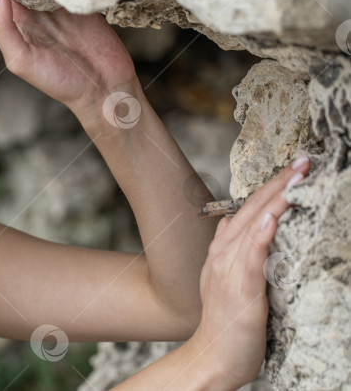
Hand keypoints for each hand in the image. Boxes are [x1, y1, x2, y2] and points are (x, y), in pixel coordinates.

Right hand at [188, 155, 310, 387]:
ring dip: (275, 200)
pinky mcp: (241, 290)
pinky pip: (252, 257)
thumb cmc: (225, 323)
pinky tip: (272, 217)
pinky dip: (261, 235)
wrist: (214, 357)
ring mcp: (230, 270)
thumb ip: (229, 252)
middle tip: (303, 161)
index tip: (293, 168)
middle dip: (278, 184)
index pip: (248, 210)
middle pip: (252, 211)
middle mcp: (223, 255)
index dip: (270, 188)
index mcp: (222, 251)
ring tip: (296, 177)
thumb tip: (230, 224)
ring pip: (254, 226)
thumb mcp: (224, 280)